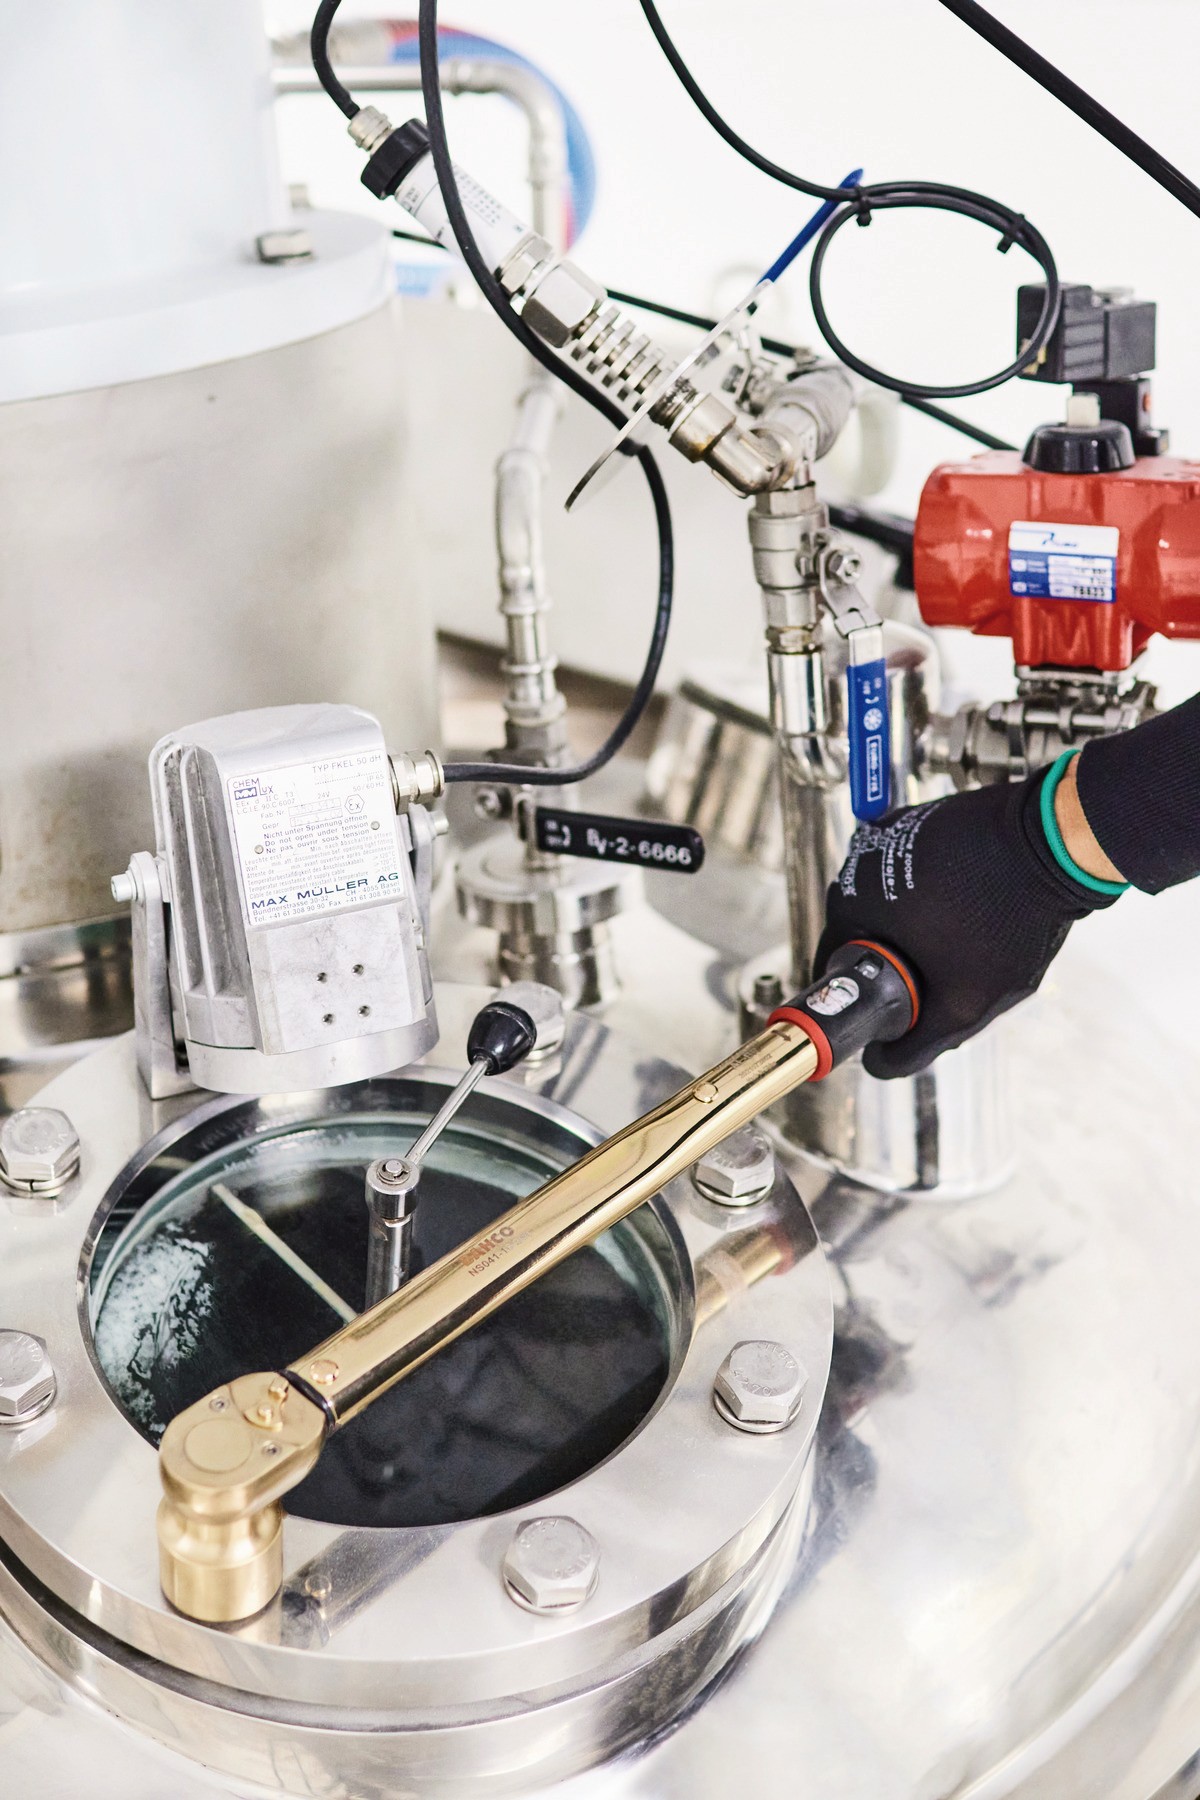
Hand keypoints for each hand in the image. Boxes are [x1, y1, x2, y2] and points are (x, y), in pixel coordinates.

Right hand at [816, 768, 1117, 1078]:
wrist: (1056, 842)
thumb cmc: (1008, 915)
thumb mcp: (963, 1003)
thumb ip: (916, 1046)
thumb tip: (879, 1065)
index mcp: (850, 902)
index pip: (834, 966)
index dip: (860, 998)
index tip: (891, 1011)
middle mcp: (858, 860)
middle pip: (864, 934)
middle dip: (895, 963)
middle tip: (940, 982)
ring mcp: (892, 833)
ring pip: (892, 903)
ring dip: (917, 927)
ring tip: (966, 940)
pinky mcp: (922, 818)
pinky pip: (916, 872)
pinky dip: (936, 893)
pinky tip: (975, 906)